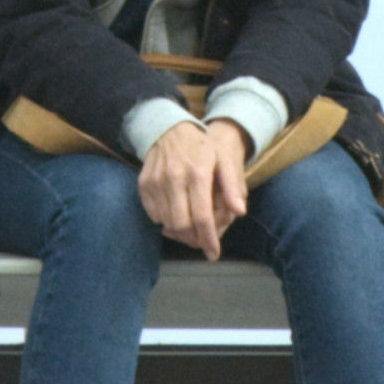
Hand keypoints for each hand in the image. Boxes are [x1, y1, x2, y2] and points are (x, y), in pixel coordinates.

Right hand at [137, 117, 252, 260]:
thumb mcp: (223, 160)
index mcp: (197, 174)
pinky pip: (153, 214)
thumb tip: (239, 212)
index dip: (209, 239)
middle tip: (202, 242)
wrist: (168, 128)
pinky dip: (165, 221)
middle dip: (193, 239)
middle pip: (182, 225)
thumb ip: (232, 186)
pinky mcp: (143, 185)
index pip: (202, 216)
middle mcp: (174, 179)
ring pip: (166, 223)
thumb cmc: (201, 147)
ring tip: (191, 230)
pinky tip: (176, 214)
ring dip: (179, 232)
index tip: (213, 254)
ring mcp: (156, 182)